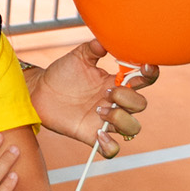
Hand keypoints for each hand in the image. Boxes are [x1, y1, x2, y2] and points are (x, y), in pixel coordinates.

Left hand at [26, 39, 157, 158]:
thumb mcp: (79, 57)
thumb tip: (106, 40)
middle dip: (128, 99)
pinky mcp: (92, 135)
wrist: (39, 91)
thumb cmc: (62, 73)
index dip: (149, 75)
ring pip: (132, 128)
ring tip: (99, 110)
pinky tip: (98, 134)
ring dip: (121, 120)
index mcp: (116, 82)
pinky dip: (110, 146)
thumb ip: (94, 48)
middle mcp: (115, 103)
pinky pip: (111, 150)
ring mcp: (105, 120)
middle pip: (141, 105)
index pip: (143, 80)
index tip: (143, 68)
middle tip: (106, 92)